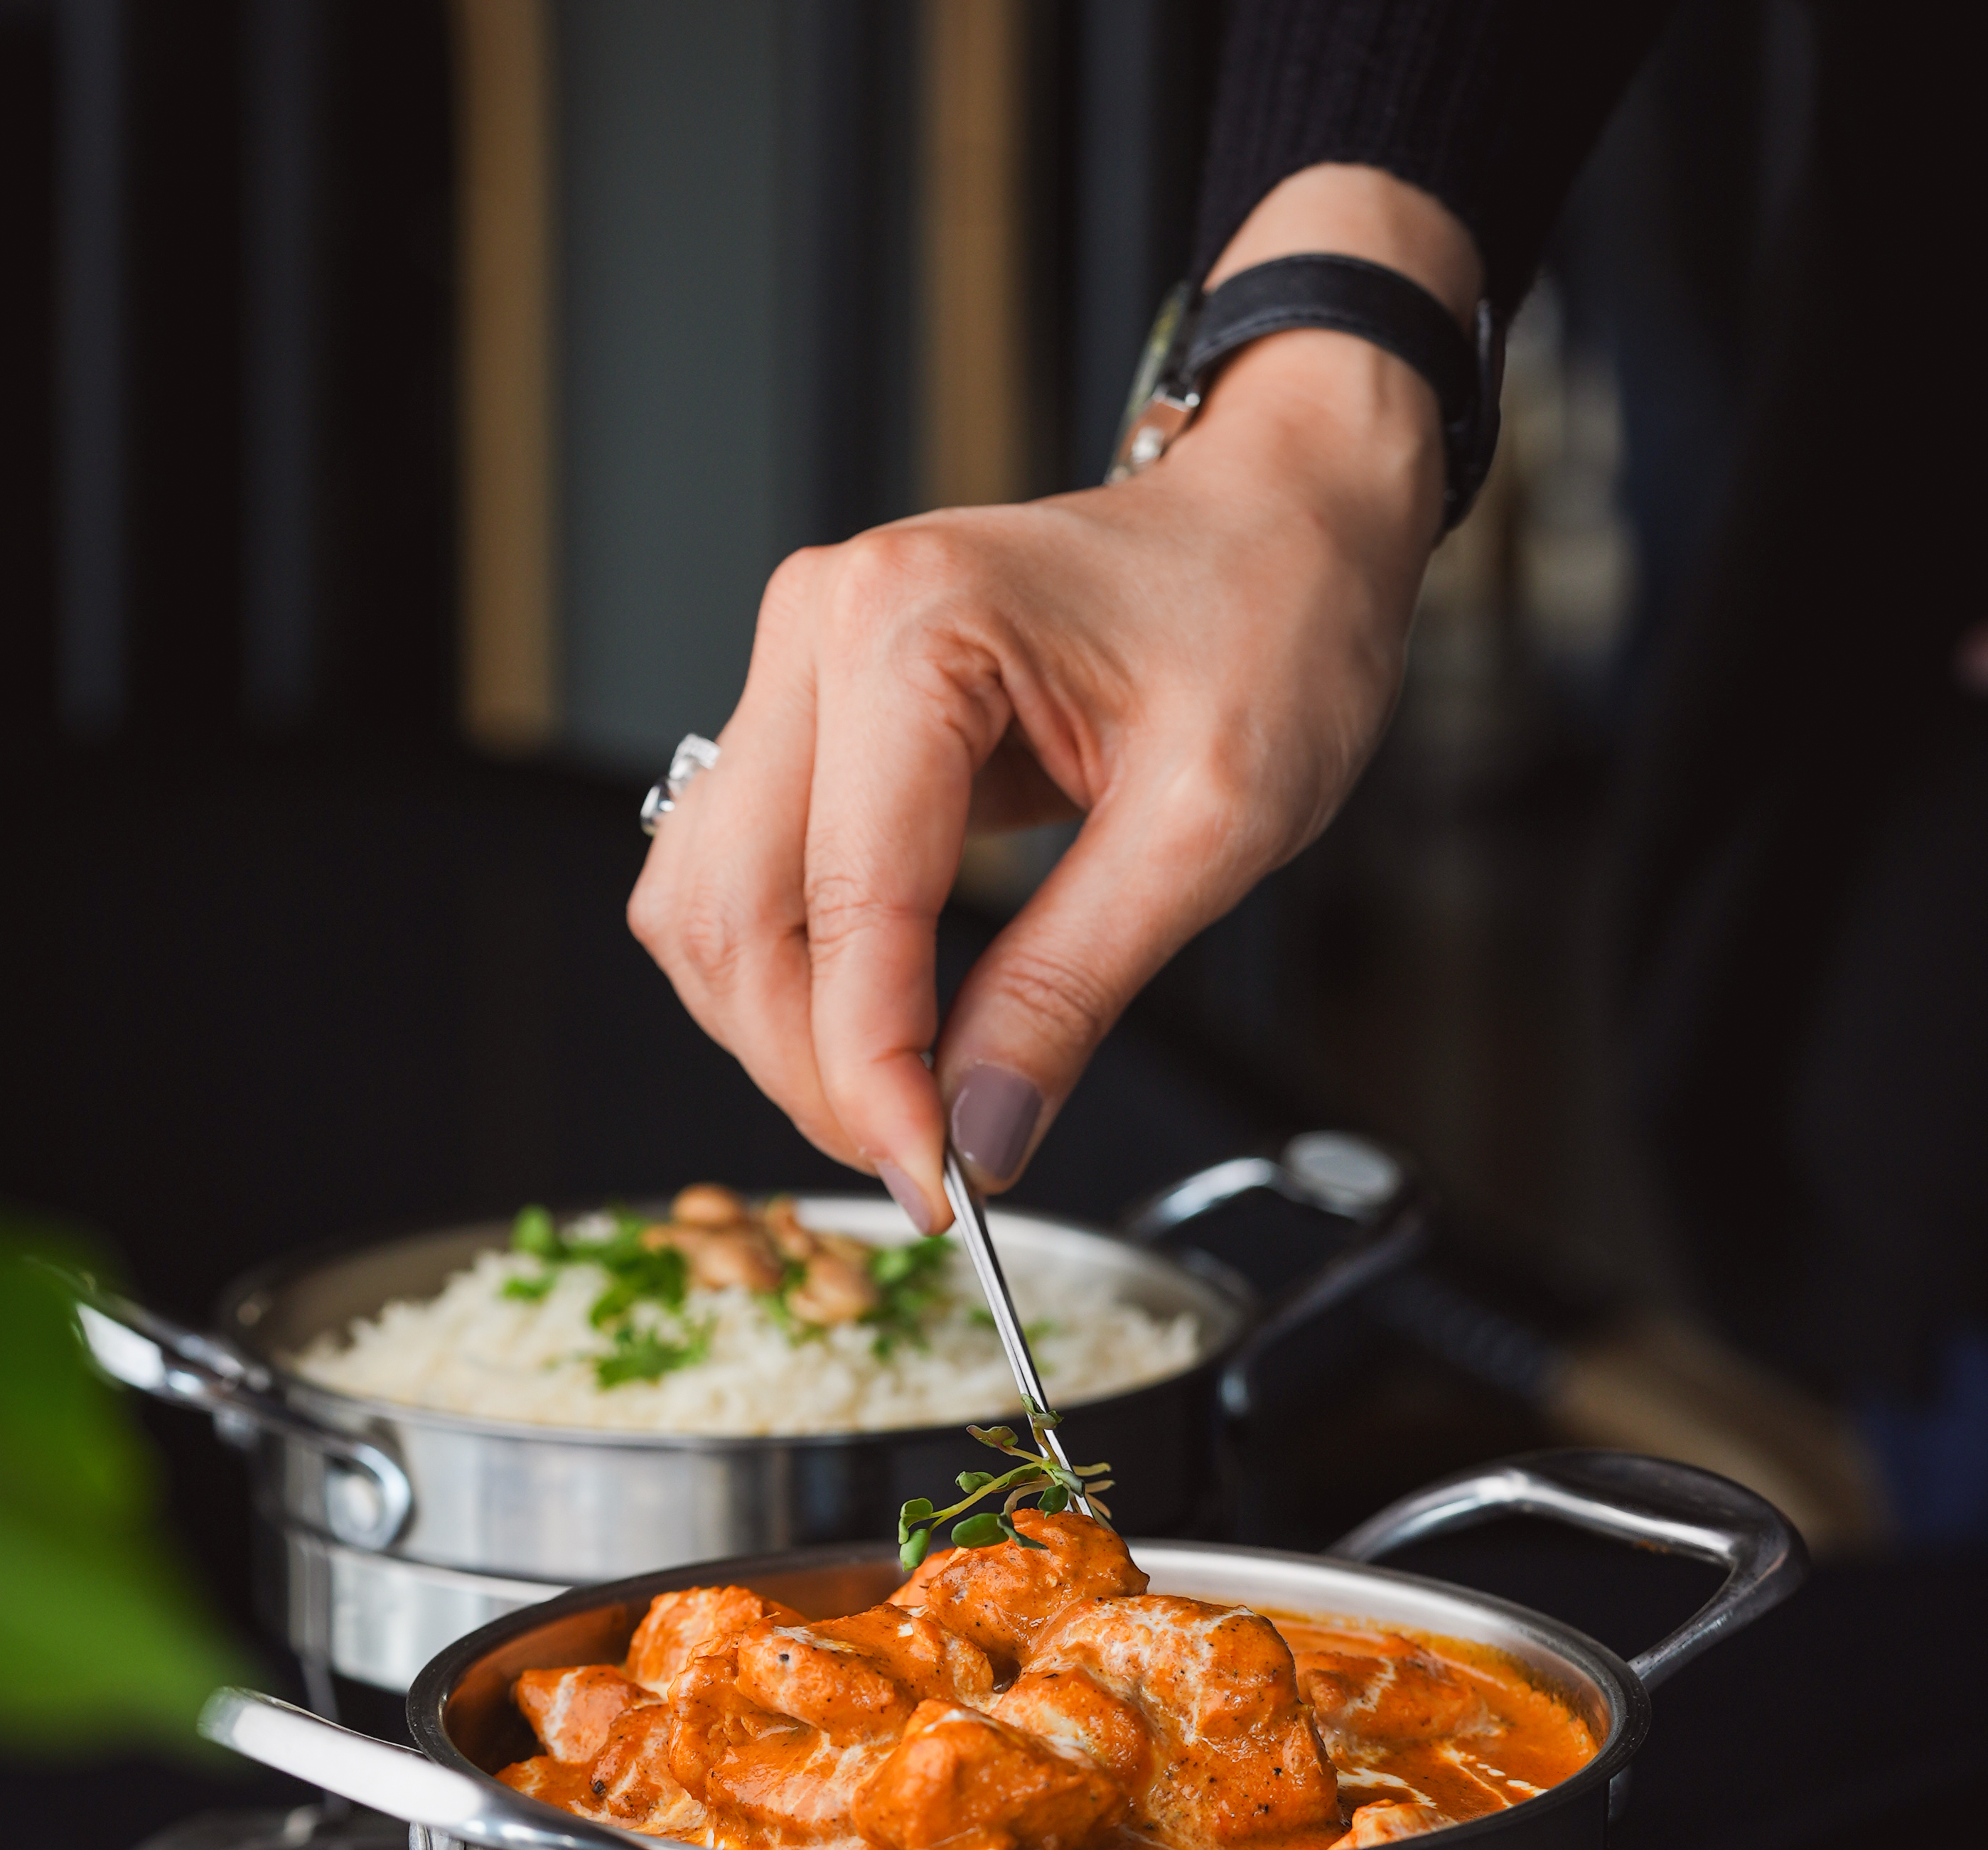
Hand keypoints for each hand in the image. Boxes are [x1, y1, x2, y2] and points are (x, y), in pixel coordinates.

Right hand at [629, 170, 1475, 1231]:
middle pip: (732, 917)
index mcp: (912, 626)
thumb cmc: (1269, 621)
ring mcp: (798, 667)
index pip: (846, 911)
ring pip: (707, 908)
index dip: (874, 1079)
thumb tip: (981, 1139)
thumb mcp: (1209, 829)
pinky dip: (792, 981)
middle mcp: (820, 628)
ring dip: (783, 1035)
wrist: (1280, 521)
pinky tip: (880, 1029)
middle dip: (815, 1070)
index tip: (934, 1190)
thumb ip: (1073, 992)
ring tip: (907, 1104)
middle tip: (929, 1163)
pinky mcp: (808, 716)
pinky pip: (739, 880)